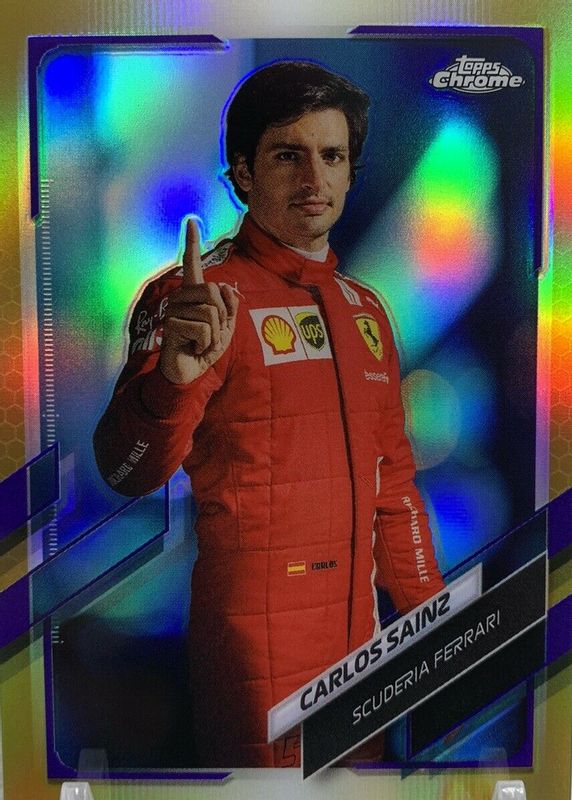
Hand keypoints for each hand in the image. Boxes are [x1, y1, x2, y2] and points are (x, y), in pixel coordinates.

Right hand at [159, 219, 238, 383]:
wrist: (189, 371)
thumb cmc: (204, 347)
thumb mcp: (226, 327)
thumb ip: (230, 307)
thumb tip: (225, 286)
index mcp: (194, 294)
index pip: (192, 264)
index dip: (192, 243)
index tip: (191, 221)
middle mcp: (181, 297)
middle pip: (213, 291)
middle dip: (222, 316)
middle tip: (212, 333)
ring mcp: (174, 310)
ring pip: (211, 312)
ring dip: (215, 334)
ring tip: (202, 342)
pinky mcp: (172, 325)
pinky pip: (204, 329)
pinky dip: (206, 343)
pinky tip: (195, 348)